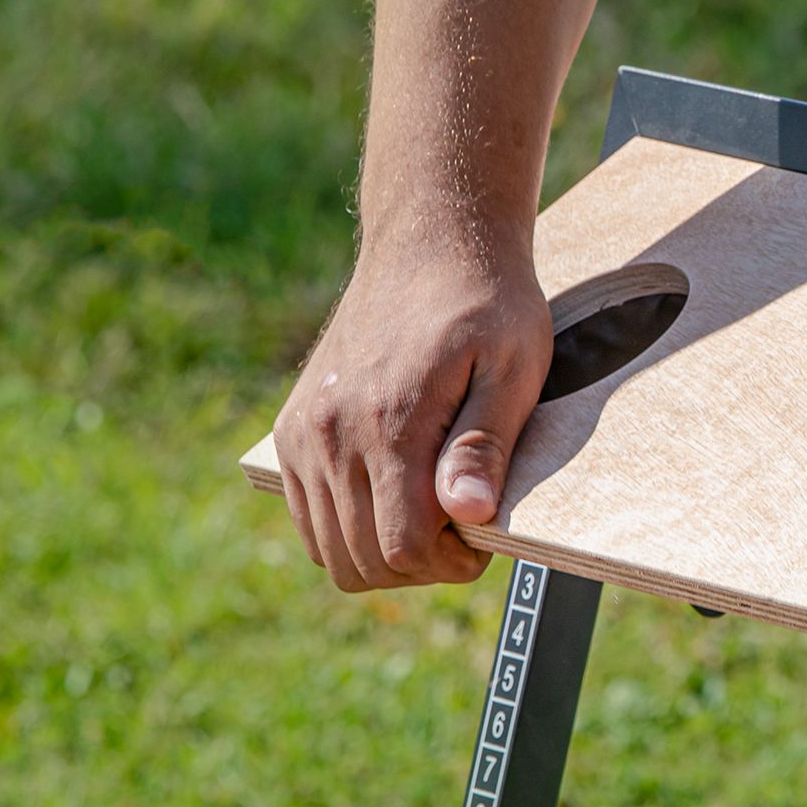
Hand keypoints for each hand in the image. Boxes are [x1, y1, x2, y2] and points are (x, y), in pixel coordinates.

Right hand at [273, 235, 553, 589]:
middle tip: (463, 524)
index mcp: (390, 422)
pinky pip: (309, 518)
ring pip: (331, 550)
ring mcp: (304, 433)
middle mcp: (331, 433)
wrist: (431, 243)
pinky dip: (350, 527)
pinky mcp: (293, 429)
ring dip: (383, 551)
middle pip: (364, 559)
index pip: (404, 546)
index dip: (452, 562)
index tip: (483, 534)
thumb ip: (487, 443)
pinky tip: (396, 495)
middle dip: (422, 564)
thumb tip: (471, 514)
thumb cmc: (486, 302)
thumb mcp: (514, 366)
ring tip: (432, 511)